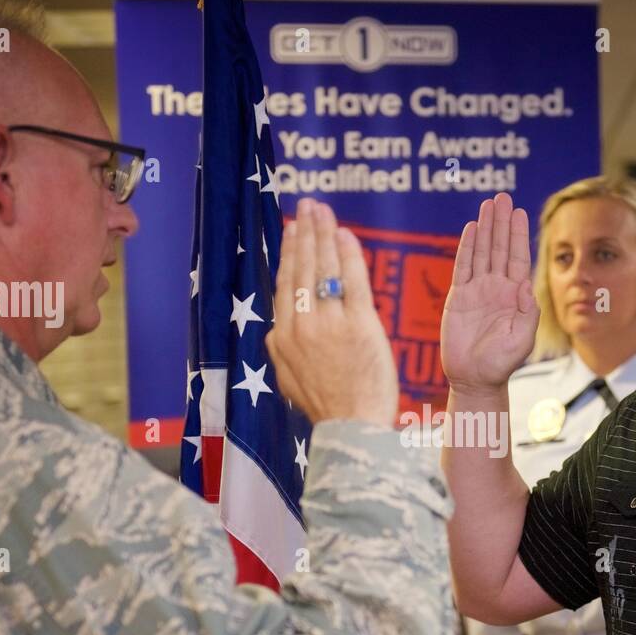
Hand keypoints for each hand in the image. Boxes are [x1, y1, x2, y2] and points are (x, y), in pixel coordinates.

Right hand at [266, 198, 398, 428]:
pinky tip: (345, 234)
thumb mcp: (288, 381)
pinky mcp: (359, 324)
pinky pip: (352, 280)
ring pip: (324, 268)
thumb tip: (276, 332)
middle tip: (308, 207)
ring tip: (323, 211)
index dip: (289, 252)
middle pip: (302, 268)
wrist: (352, 427)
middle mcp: (301, 325)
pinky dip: (348, 254)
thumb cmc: (326, 409)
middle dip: (305, 232)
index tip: (292, 230)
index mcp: (281, 337)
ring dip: (323, 234)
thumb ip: (282, 352)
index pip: (285, 283)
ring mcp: (329, 322)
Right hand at [440, 192, 538, 396]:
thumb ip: (526, 313)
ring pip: (482, 252)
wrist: (476, 378)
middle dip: (501, 222)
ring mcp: (477, 291)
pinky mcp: (459, 298)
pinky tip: (471, 229)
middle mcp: (497, 288)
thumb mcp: (522, 339)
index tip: (517, 211)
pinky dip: (467, 248)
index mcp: (515, 295)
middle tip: (501, 197)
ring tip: (487, 205)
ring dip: (485, 228)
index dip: (517, 233)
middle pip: (500, 248)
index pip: (518, 257)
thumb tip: (525, 285)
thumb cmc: (502, 363)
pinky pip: (463, 267)